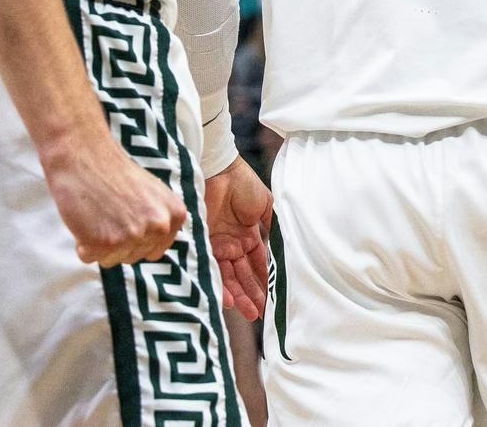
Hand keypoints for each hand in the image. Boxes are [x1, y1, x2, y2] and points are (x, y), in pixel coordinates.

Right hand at [42, 135, 189, 267]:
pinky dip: (81, 243)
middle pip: (132, 257)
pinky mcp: (105, 243)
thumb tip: (156, 251)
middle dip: (116, 241)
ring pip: (110, 260)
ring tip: (98, 214)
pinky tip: (85, 219)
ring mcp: (133, 236)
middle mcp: (159, 227)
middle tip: (107, 212)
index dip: (135, 239)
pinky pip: (88, 258)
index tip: (125, 219)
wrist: (85, 155)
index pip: (154, 251)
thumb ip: (158, 220)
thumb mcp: (153, 195)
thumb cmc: (114, 174)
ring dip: (99, 243)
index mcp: (175, 215)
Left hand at [204, 156, 272, 320]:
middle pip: (242, 275)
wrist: (217, 170)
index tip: (272, 300)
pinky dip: (221, 286)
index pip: (257, 264)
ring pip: (229, 277)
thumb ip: (273, 227)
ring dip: (239, 296)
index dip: (264, 281)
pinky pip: (213, 270)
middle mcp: (231, 244)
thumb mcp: (266, 205)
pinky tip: (230, 300)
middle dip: (252, 295)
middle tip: (260, 315)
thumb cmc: (243, 183)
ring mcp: (216, 246)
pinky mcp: (202, 245)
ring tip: (249, 314)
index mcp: (248, 235)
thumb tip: (284, 248)